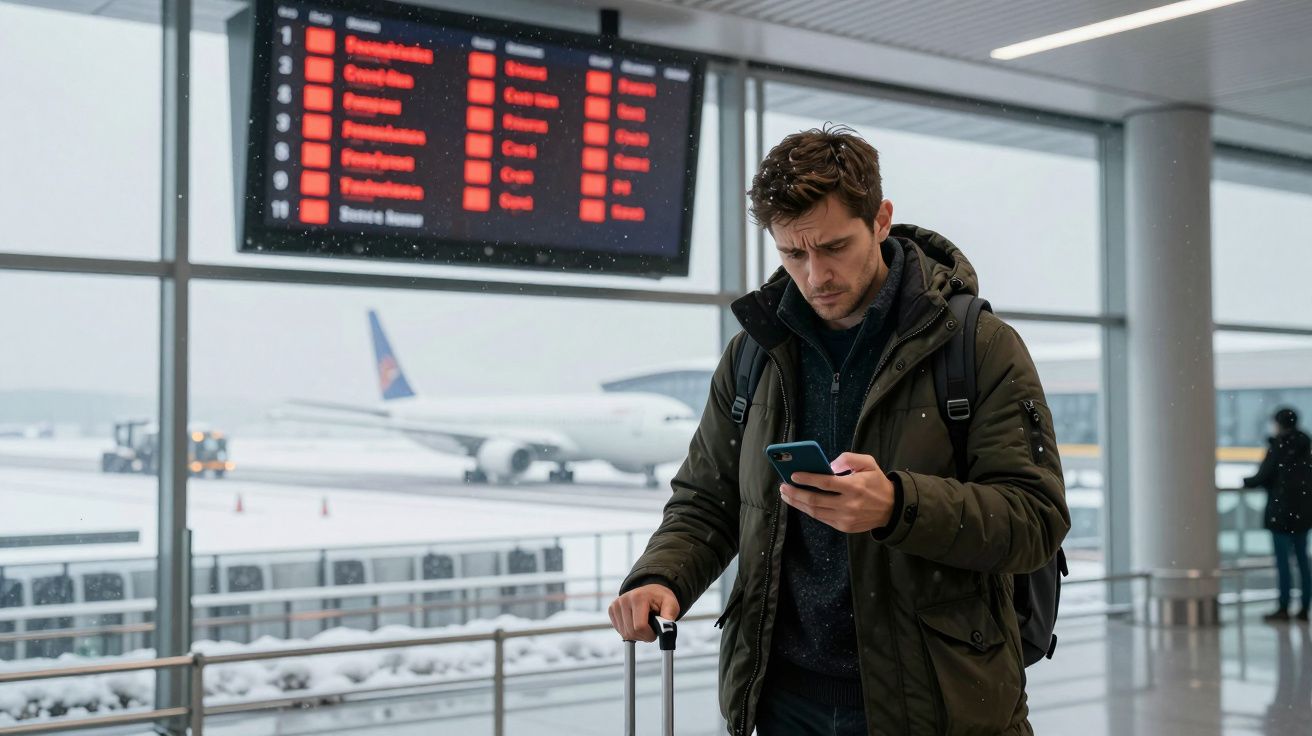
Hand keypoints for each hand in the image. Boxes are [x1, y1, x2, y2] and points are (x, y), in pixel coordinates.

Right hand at [608, 584, 679, 641]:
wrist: (651, 591)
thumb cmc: (661, 599)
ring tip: (644, 625)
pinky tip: (635, 623)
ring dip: (636, 635)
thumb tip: (665, 629)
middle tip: (651, 629)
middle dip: (643, 636)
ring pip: (624, 634)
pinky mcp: (612, 609)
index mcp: (639, 597)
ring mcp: (616, 604)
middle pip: (631, 632)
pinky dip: (629, 632)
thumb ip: (669, 616)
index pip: (639, 627)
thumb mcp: (671, 605)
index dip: (649, 635)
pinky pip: (620, 631)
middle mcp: (624, 599)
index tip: (655, 632)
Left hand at [781, 452, 895, 532]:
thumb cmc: (877, 482)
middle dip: (795, 493)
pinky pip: (822, 518)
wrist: (892, 509)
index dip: (807, 479)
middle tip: (783, 487)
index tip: (793, 475)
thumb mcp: (868, 463)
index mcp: (854, 487)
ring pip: (815, 512)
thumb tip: (827, 465)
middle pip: (815, 500)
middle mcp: (848, 504)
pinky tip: (800, 503)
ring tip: (786, 495)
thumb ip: (848, 458)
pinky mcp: (844, 527)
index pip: (825, 483)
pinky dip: (809, 510)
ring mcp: (845, 518)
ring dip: (797, 503)